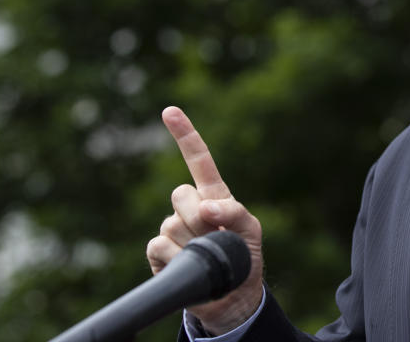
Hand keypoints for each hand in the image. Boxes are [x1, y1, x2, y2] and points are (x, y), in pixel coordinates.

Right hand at [145, 107, 263, 334]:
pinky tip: (190, 265)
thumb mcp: (251, 231)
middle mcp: (190, 207)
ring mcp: (172, 228)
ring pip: (172, 223)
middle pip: (180, 194)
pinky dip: (178, 258)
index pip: (198, 160)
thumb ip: (234, 212)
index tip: (170, 111)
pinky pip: (161, 246)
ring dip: (193, 241)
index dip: (185, 135)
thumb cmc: (243, 258)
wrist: (231, 297)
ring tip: (208, 255)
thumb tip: (206, 206)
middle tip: (216, 235)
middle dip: (200, 215)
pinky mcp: (159, 253)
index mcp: (213, 195)